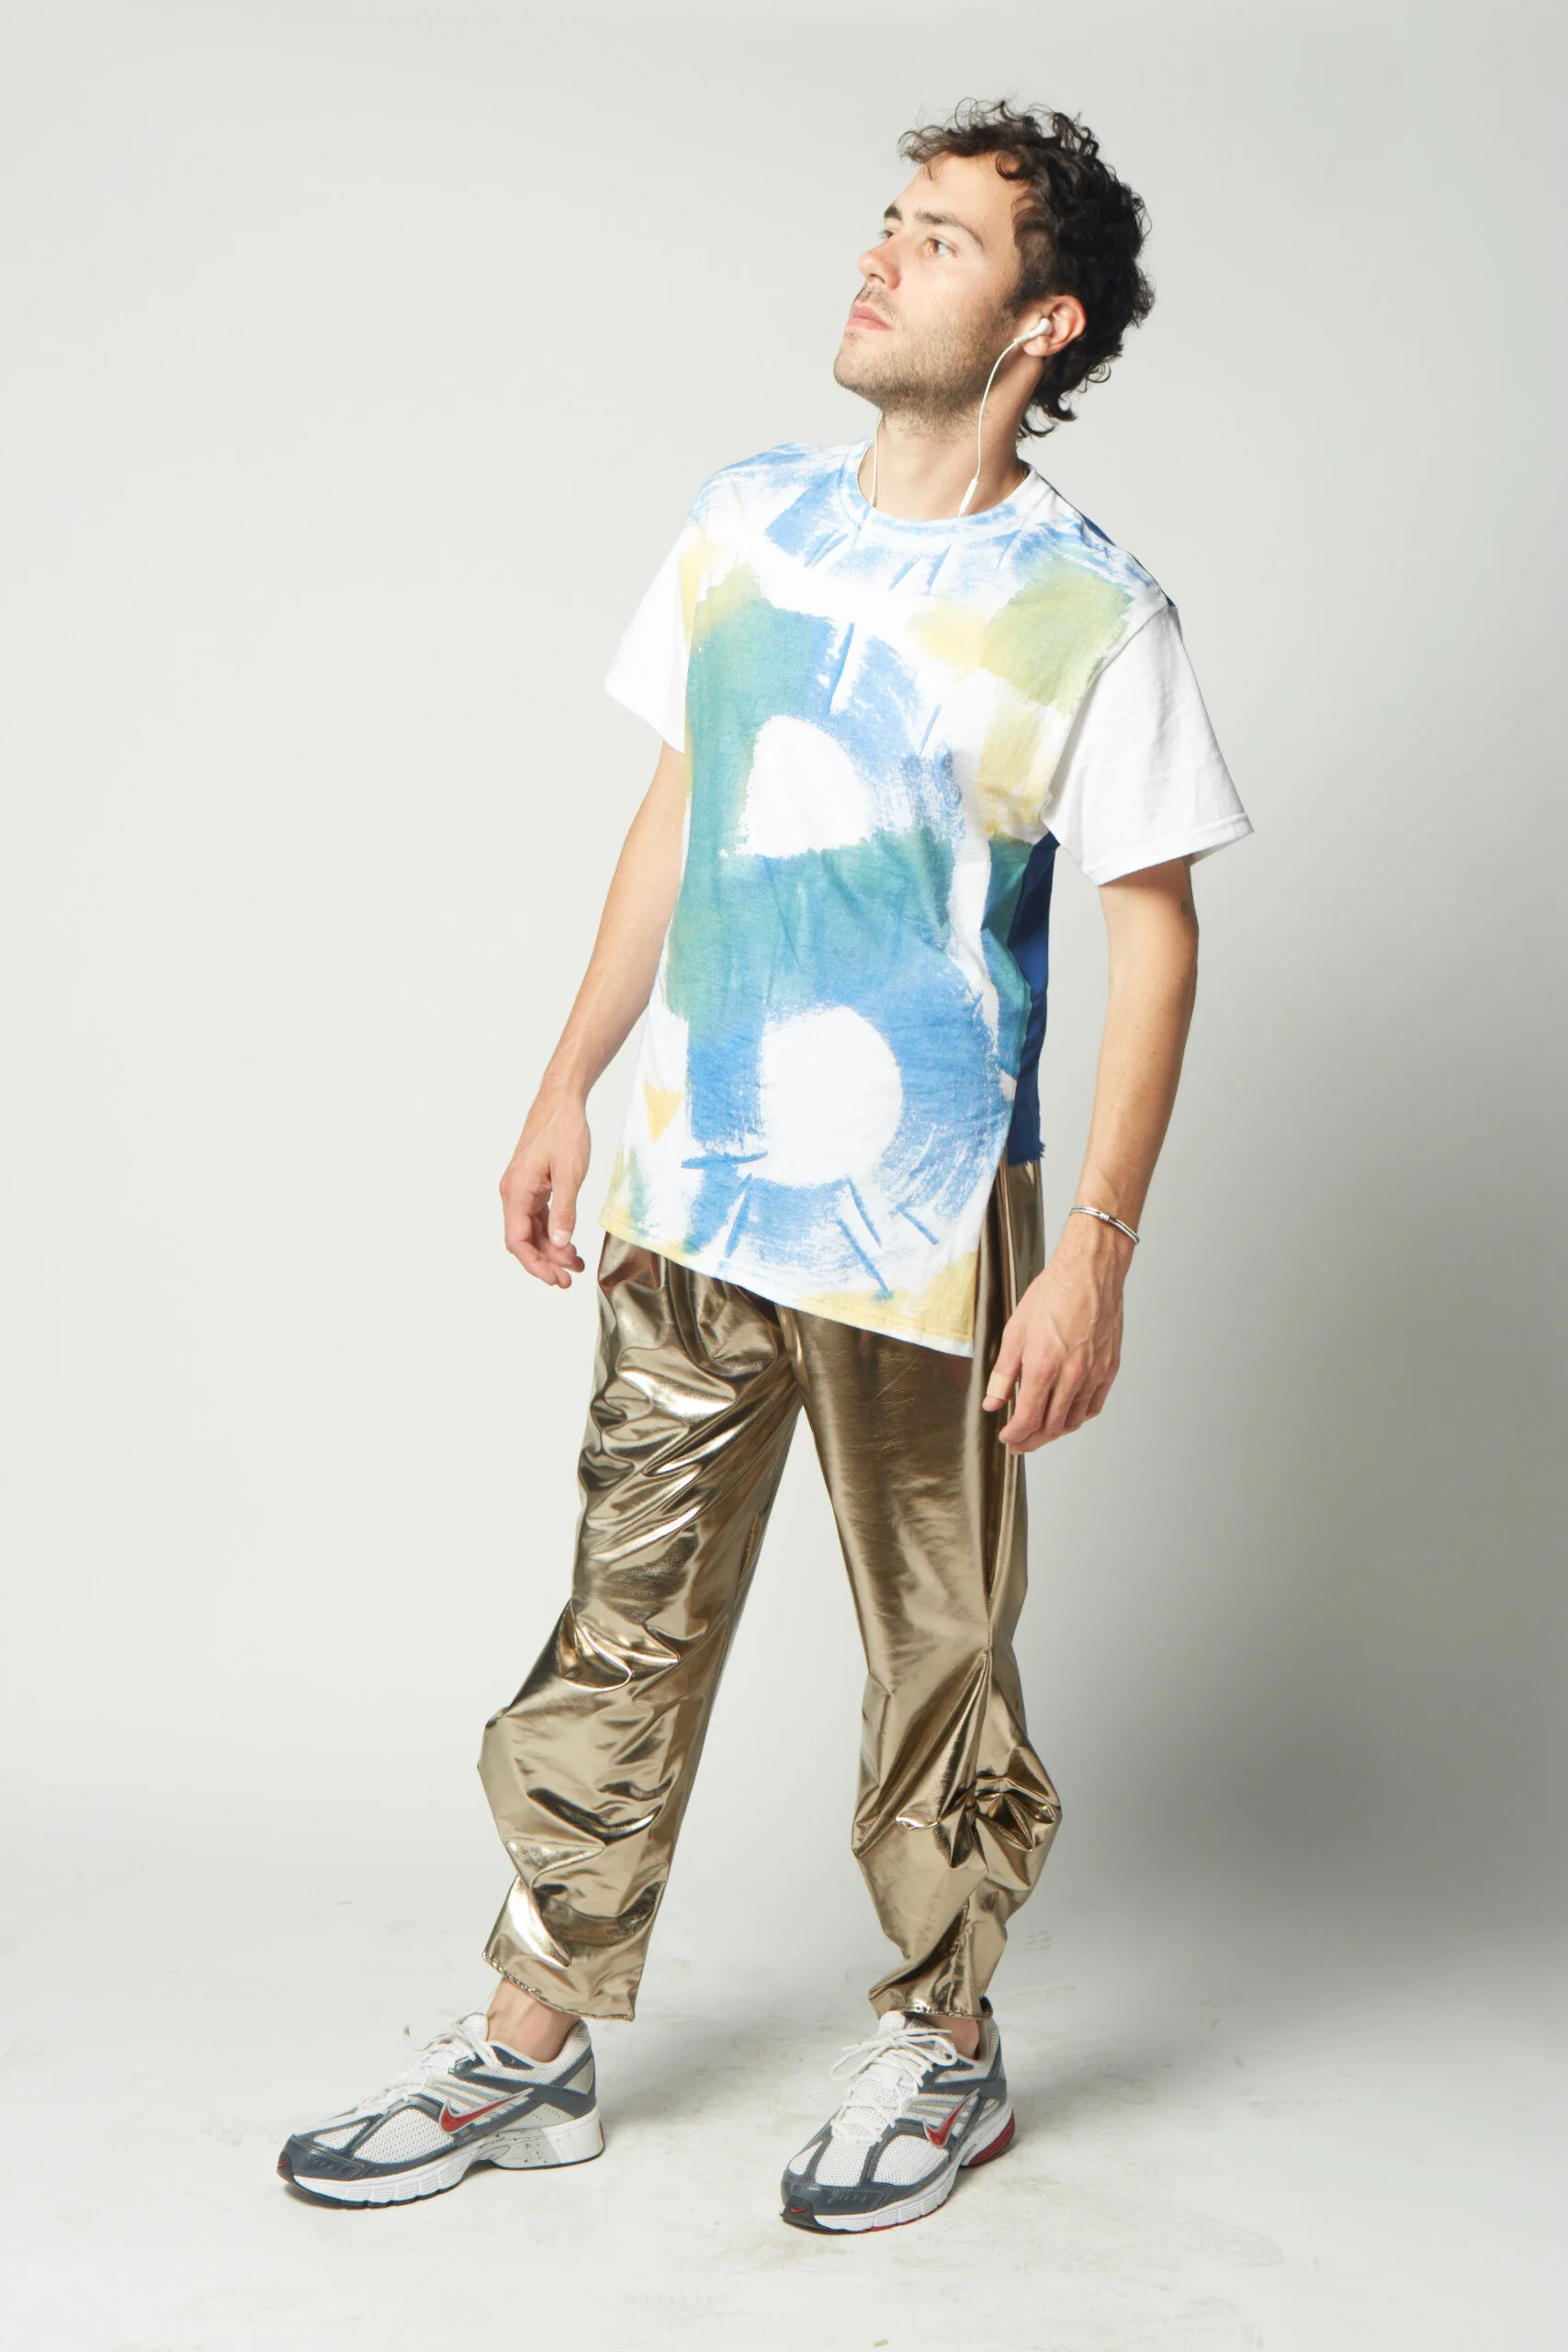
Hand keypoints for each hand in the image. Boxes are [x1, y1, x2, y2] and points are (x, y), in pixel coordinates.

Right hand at [500, 1087, 590, 1288]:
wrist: (561, 1102)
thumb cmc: (564, 1130)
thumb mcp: (570, 1173)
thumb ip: (564, 1211)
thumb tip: (558, 1243)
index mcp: (516, 1192)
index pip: (518, 1240)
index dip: (535, 1264)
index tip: (555, 1279)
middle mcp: (513, 1193)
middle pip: (523, 1240)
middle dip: (545, 1262)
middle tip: (568, 1280)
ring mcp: (522, 1190)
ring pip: (532, 1230)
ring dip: (551, 1250)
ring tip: (576, 1265)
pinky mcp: (533, 1185)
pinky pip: (538, 1217)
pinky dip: (553, 1233)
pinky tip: (570, 1245)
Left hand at [981, 1224, 1129, 1450]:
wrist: (1090, 1272)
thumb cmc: (1052, 1294)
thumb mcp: (1015, 1331)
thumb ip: (1003, 1374)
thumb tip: (993, 1403)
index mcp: (1044, 1366)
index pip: (1029, 1418)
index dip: (1016, 1435)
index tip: (1007, 1438)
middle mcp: (1072, 1375)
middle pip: (1052, 1426)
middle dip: (1032, 1440)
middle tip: (1019, 1443)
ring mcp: (1094, 1374)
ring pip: (1074, 1420)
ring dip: (1055, 1432)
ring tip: (1040, 1431)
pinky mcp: (1109, 1368)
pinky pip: (1094, 1405)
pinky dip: (1079, 1417)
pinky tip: (1068, 1416)